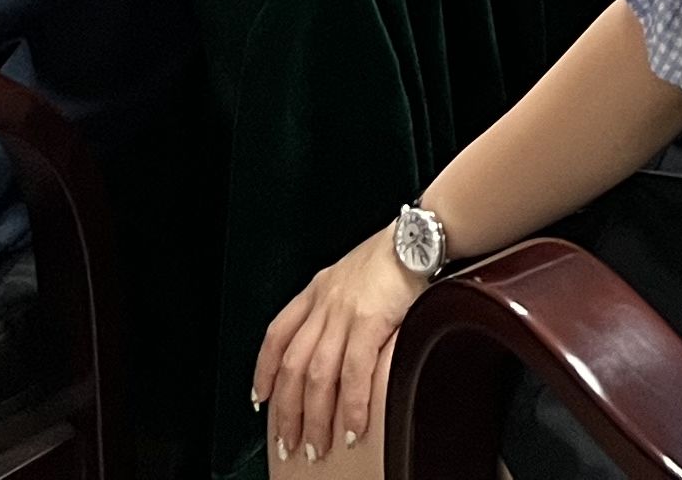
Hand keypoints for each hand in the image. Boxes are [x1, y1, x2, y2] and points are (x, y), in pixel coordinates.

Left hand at [255, 226, 423, 462]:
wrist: (420, 235)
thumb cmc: (395, 255)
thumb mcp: (352, 273)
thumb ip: (339, 304)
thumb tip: (338, 341)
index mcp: (317, 290)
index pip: (277, 335)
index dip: (265, 370)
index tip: (261, 397)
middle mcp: (325, 302)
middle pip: (293, 365)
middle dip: (288, 410)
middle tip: (290, 441)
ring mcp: (345, 312)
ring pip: (317, 375)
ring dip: (315, 417)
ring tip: (318, 445)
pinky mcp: (370, 321)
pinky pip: (353, 372)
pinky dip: (351, 404)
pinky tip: (353, 425)